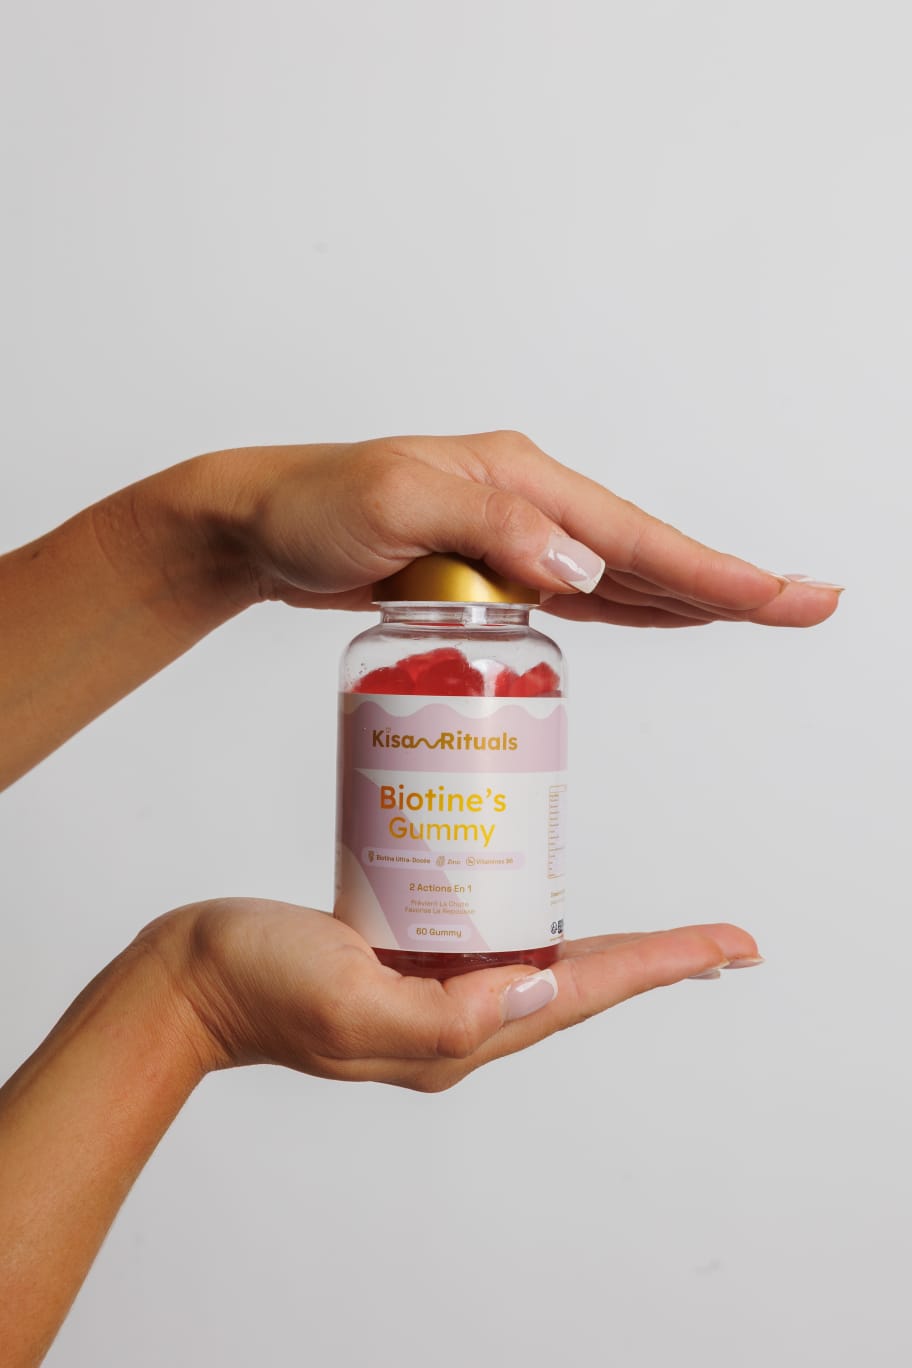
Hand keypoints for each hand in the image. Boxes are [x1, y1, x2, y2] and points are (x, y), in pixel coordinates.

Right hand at [145, 898, 762, 1091]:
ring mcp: (431, 987)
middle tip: (716, 940)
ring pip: (535, 956)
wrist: (190, 978)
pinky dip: (521, 907)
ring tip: (652, 927)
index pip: (582, 993)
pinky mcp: (403, 954)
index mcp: (456, 1032)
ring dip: (597, 941)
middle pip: (576, 981)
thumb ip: (444, 1013)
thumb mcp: (347, 1000)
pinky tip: (528, 879)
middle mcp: (456, 1015)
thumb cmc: (258, 983)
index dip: (661, 965)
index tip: (730, 946)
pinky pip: (482, 932)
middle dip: (651, 963)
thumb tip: (537, 989)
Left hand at [208, 431, 841, 625]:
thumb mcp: (395, 502)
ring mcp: (511, 542)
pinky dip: (626, 611)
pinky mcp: (489, 578)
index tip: (782, 595)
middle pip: (646, 555)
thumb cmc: (312, 504)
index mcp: (519, 480)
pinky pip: (575, 600)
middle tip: (805, 604)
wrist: (259, 525)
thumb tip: (582, 572)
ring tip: (756, 612)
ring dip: (685, 598)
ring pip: (619, 577)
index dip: (712, 573)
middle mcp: (527, 507)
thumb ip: (489, 529)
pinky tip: (660, 620)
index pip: (634, 537)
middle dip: (725, 583)